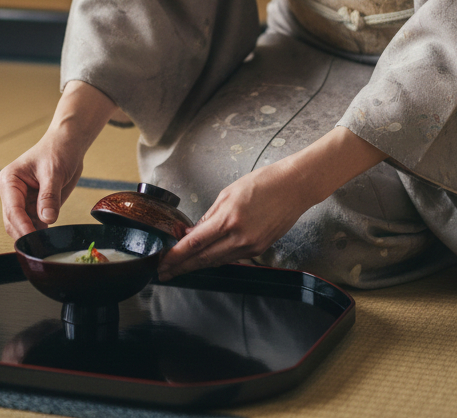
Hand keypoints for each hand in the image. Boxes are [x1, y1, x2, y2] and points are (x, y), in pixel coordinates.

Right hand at [0, 80, 119, 239]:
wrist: (69, 144)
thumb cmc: (58, 150)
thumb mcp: (54, 172)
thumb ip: (49, 197)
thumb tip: (47, 219)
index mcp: (10, 180)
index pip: (13, 209)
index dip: (22, 226)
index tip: (34, 239)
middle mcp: (12, 192)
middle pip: (13, 221)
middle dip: (25, 233)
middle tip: (41, 246)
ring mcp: (23, 200)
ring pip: (22, 226)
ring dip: (33, 235)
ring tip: (46, 243)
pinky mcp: (35, 206)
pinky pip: (34, 224)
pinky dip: (41, 232)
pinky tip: (50, 237)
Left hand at [157, 162, 306, 279]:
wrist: (294, 187)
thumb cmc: (262, 183)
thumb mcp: (228, 193)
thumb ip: (209, 216)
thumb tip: (192, 234)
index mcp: (229, 220)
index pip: (195, 244)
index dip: (176, 256)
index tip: (162, 263)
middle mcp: (240, 238)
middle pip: (204, 259)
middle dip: (182, 267)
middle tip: (164, 272)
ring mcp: (251, 247)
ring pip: (217, 261)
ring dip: (197, 265)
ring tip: (179, 267)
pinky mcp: (260, 250)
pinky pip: (232, 258)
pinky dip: (216, 259)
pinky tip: (204, 259)